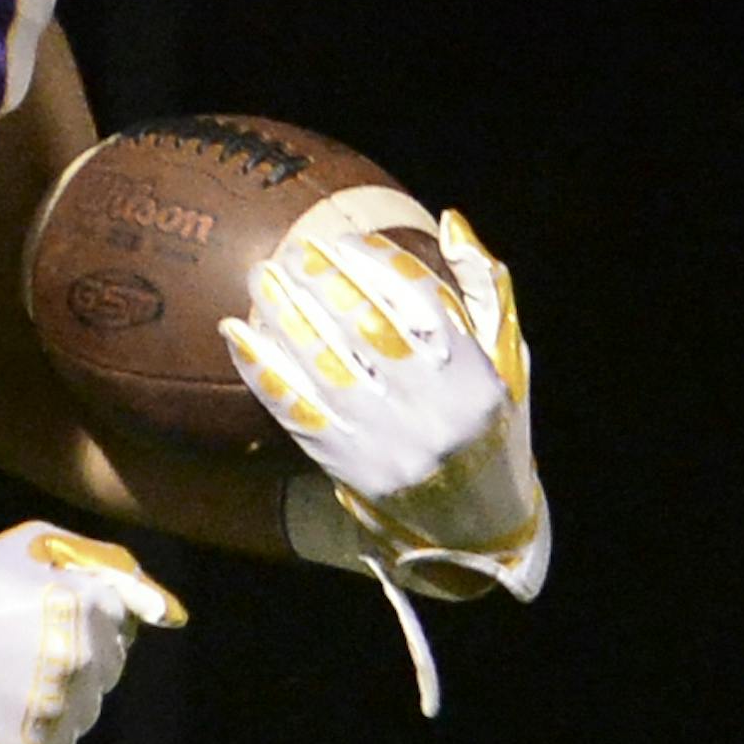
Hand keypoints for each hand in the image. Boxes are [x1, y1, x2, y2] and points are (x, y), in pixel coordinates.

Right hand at [0, 522, 185, 743]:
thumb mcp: (28, 545)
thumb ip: (94, 559)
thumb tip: (153, 597)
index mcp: (84, 609)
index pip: (120, 617)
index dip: (87, 610)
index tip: (52, 612)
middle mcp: (82, 663)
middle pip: (109, 663)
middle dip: (81, 650)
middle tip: (30, 643)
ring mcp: (61, 713)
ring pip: (87, 705)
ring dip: (64, 691)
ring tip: (13, 674)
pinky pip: (64, 741)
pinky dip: (45, 729)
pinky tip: (9, 705)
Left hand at [222, 208, 547, 593]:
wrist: (478, 524)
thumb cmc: (491, 420)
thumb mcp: (507, 356)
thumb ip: (484, 285)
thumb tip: (451, 220)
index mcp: (474, 378)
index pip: (424, 305)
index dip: (380, 265)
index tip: (344, 240)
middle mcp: (432, 411)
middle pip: (368, 331)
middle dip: (325, 283)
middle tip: (294, 249)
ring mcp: (387, 442)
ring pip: (325, 368)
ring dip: (285, 316)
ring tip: (260, 275)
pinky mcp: (348, 465)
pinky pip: (295, 410)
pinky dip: (261, 367)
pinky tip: (235, 332)